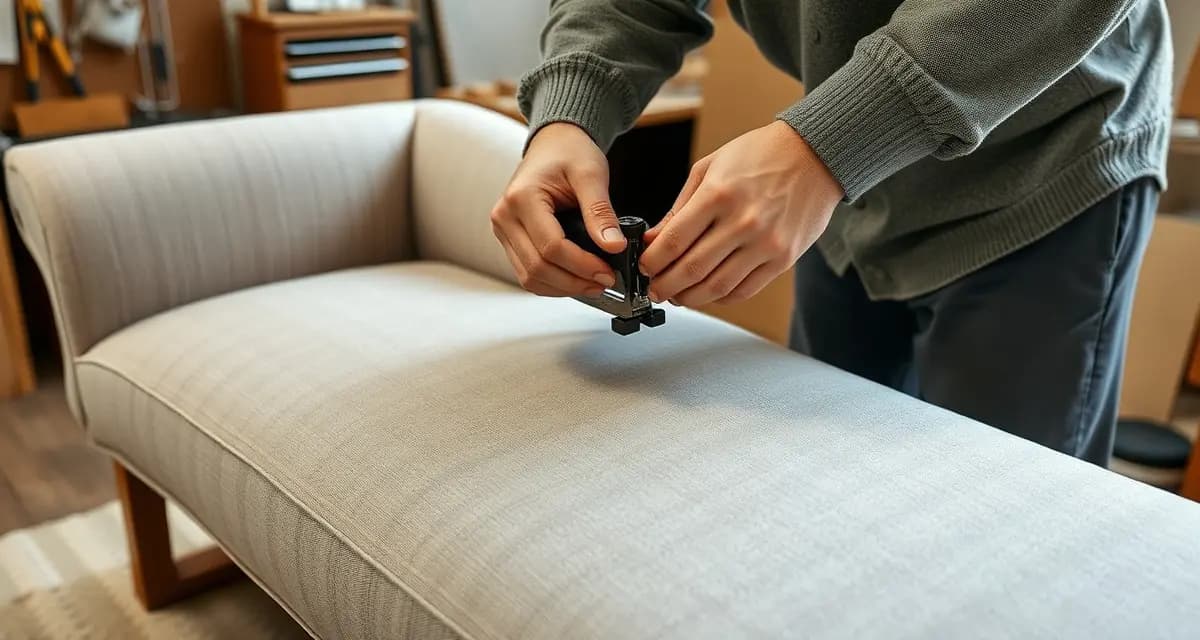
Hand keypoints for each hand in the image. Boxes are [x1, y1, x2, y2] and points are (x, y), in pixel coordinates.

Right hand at [490, 123, 626, 296]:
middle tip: (605, 281)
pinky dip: (552, 282)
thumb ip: (600, 212)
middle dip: (574, 281)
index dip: (582, 265)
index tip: (608, 271)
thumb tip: (614, 246)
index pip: (551, 246)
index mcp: (521, 198)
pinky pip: (527, 272)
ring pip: (529, 277)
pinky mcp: (510, 239)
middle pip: (537, 267)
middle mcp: (504, 216)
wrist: (554, 143)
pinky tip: (576, 278)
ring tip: (593, 283)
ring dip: (562, 287)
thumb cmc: (570, 152)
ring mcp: (503, 230)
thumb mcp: (591, 175)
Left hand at [640, 121, 842, 306]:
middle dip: (665, 286)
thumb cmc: (760, 155)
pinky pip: (745, 290)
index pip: (674, 241)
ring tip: (678, 295)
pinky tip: (709, 292)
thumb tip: (653, 240)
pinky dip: (721, 297)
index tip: (644, 267)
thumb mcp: (710, 168)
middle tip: (655, 289)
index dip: (652, 262)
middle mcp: (743, 222)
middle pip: (692, 270)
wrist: (815, 155)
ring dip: (691, 297)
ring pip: (717, 286)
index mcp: (718, 194)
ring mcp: (766, 243)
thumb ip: (680, 208)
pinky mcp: (783, 258)